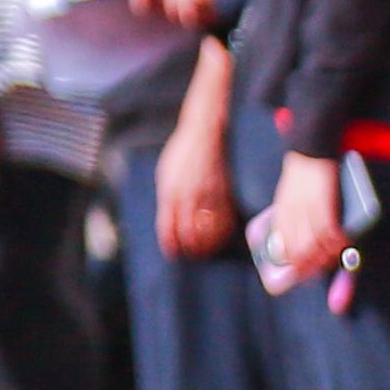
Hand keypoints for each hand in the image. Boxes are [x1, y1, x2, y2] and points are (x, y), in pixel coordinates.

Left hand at [155, 111, 239, 263]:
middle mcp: (188, 196)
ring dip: (206, 245)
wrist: (204, 134)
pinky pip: (225, 218)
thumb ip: (167, 198)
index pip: (168, 227)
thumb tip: (168, 220)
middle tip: (190, 255)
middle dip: (189, 249)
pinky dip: (222, 232)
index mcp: (169, 192)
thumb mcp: (164, 175)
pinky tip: (220, 237)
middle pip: (188, 233)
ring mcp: (207, 194)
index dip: (170, 244)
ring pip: (208, 229)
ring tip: (205, 252)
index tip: (172, 253)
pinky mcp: (224, 192)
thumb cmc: (181, 153)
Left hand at [256, 151, 347, 291]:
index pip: (284, 249)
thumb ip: (289, 217)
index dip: (294, 264)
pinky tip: (342, 244)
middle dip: (310, 266)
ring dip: (325, 256)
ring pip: (314, 245)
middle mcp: (292, 215)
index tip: (302, 272)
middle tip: (320, 271)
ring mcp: (307, 209)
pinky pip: (330, 230)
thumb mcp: (287, 197)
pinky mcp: (323, 202)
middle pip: (299, 251)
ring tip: (333, 260)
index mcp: (281, 214)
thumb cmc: (300, 174)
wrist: (308, 149)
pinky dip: (337, 241)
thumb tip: (290, 240)